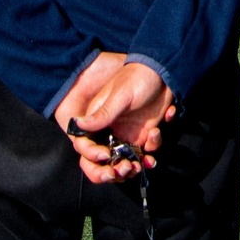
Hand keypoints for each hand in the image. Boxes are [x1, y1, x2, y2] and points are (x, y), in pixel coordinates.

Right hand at [57, 51, 173, 183]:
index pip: (88, 144)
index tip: (105, 157)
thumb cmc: (137, 78)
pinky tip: (158, 128)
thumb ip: (101, 114)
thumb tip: (76, 124)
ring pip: (128, 158)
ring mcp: (130, 132)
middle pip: (107, 158)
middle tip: (127, 168)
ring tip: (148, 153)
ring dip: (137, 162)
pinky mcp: (146, 132)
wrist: (164, 71)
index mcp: (100, 119)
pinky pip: (148, 148)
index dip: (93, 155)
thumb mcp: (119, 96)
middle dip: (116, 168)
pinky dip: (154, 144)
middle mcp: (112, 129)